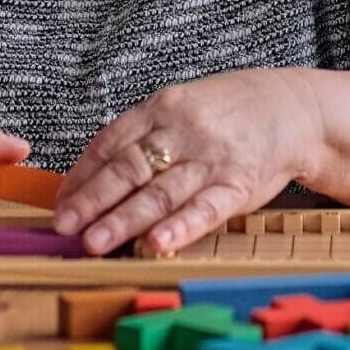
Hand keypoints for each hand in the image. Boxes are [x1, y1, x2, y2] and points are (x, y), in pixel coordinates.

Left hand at [52, 68, 320, 254]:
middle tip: (64, 226)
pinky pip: (205, 208)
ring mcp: (211, 157)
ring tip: (94, 242)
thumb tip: (92, 174)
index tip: (59, 202)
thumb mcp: (180, 107)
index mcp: (162, 106)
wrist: (290, 108)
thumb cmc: (225, 112)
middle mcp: (182, 129)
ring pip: (160, 191)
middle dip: (92, 199)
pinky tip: (157, 243)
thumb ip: (142, 135)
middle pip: (129, 167)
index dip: (82, 174)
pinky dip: (179, 227)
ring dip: (124, 219)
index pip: (112, 142)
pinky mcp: (238, 184)